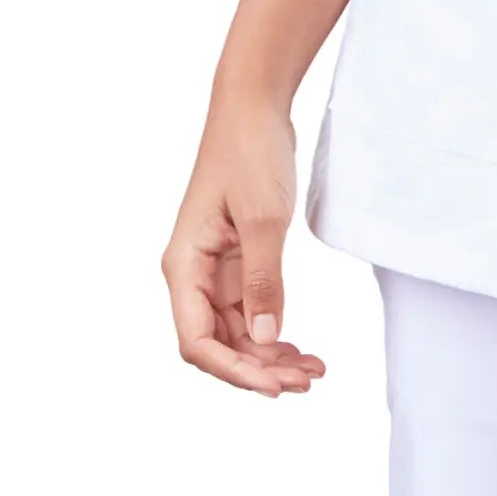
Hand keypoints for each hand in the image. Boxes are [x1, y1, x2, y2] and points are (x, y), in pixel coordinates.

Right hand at [162, 100, 323, 397]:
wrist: (254, 108)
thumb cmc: (251, 154)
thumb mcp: (264, 219)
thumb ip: (264, 280)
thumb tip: (265, 337)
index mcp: (184, 266)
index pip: (197, 341)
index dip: (233, 371)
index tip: (274, 386)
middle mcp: (192, 273)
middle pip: (218, 343)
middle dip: (259, 369)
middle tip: (307, 381)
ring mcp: (214, 269)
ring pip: (237, 331)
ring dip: (270, 355)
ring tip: (313, 370)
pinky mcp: (236, 260)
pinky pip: (251, 309)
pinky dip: (274, 330)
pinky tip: (300, 347)